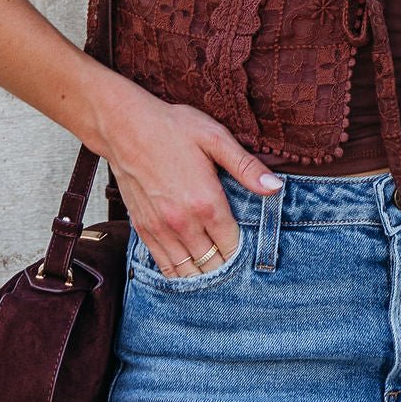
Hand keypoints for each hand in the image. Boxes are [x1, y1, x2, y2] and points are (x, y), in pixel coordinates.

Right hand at [89, 76, 283, 275]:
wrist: (124, 126)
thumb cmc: (172, 127)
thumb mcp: (215, 137)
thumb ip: (246, 166)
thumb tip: (276, 187)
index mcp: (206, 203)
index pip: (232, 246)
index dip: (244, 252)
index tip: (251, 248)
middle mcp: (183, 223)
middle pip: (212, 264)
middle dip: (226, 266)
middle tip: (237, 263)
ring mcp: (160, 229)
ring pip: (188, 271)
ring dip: (204, 275)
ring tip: (216, 269)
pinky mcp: (143, 229)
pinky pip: (164, 265)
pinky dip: (179, 274)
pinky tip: (190, 271)